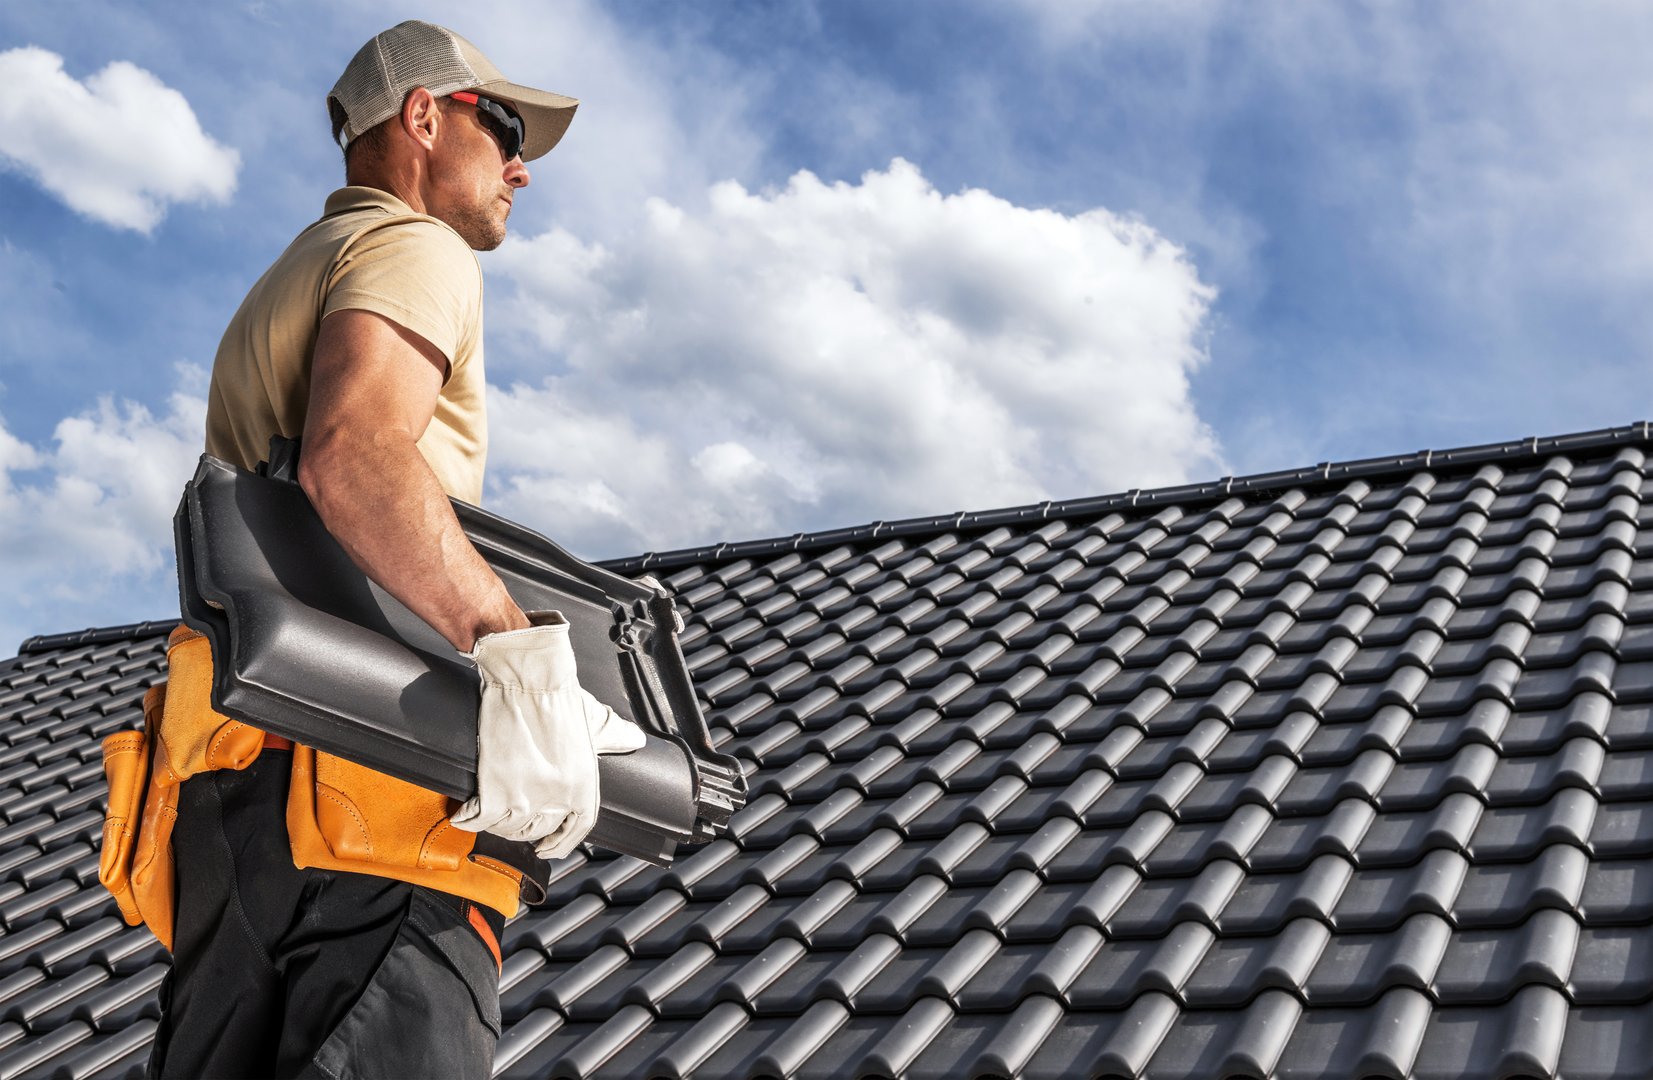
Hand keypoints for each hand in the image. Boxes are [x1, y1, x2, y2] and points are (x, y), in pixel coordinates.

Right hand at [449, 611, 646, 858]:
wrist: (528, 678)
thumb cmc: (559, 695)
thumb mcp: (595, 721)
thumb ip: (615, 735)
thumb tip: (635, 739)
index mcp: (584, 786)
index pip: (576, 830)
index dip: (561, 843)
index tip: (548, 848)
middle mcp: (558, 798)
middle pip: (539, 831)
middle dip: (526, 830)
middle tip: (514, 821)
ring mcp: (525, 797)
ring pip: (508, 829)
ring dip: (498, 825)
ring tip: (492, 813)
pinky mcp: (494, 790)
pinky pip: (478, 820)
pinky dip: (469, 818)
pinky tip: (467, 812)